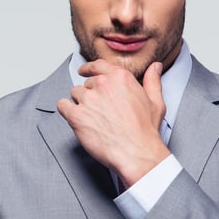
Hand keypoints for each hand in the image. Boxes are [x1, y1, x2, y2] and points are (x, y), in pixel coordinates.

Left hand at [56, 60, 169, 187]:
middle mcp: (102, 84)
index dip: (88, 68)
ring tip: (91, 117)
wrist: (136, 152)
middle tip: (99, 110)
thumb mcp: (155, 102)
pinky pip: (63, 106)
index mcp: (120, 77)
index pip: (98, 65)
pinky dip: (66, 111)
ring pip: (74, 94)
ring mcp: (88, 99)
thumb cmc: (145, 131)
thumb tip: (155, 68)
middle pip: (86, 83)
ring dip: (79, 103)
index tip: (84, 71)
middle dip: (90, 94)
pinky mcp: (76, 115)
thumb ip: (152, 81)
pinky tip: (75, 118)